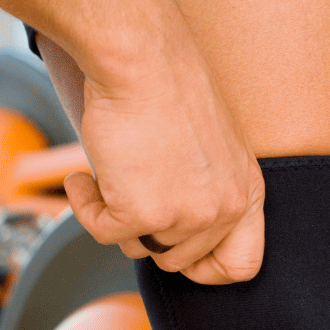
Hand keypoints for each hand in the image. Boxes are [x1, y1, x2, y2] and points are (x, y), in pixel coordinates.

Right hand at [62, 22, 264, 284]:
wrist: (142, 59)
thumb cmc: (169, 90)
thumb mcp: (210, 150)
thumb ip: (205, 195)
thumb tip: (169, 236)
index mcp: (247, 194)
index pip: (240, 266)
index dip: (204, 269)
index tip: (175, 249)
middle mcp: (224, 210)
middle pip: (176, 259)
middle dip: (147, 232)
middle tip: (131, 192)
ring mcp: (186, 216)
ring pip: (138, 247)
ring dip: (115, 214)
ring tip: (110, 172)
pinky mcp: (143, 214)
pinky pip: (102, 232)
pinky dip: (85, 206)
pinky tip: (82, 177)